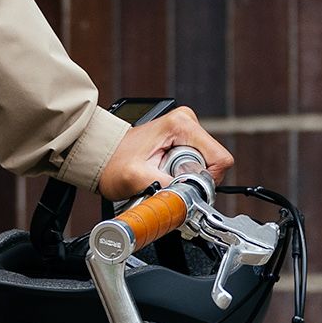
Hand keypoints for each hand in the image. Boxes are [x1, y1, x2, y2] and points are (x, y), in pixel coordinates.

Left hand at [97, 106, 233, 202]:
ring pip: (205, 166)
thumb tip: (190, 200)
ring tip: (162, 176)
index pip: (220, 159)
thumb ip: (168, 189)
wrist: (101, 156)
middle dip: (193, 179)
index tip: (185, 186)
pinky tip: (164, 173)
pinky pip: (195, 165)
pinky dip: (182, 175)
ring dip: (186, 178)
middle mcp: (187, 122)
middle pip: (213, 164)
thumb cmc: (113, 163)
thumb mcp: (138, 179)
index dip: (207, 180)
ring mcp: (186, 131)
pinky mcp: (182, 140)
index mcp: (182, 125)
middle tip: (167, 180)